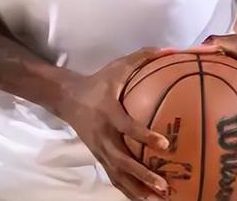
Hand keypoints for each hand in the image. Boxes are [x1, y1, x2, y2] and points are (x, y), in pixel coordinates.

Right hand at [59, 48, 172, 200]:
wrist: (67, 98)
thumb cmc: (99, 82)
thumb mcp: (117, 66)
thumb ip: (142, 58)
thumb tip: (169, 50)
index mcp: (108, 112)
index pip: (127, 127)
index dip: (144, 136)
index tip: (165, 144)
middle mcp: (103, 135)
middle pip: (122, 160)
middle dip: (142, 174)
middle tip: (164, 185)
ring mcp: (99, 149)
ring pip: (118, 175)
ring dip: (137, 190)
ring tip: (159, 200)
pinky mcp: (98, 157)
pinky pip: (114, 178)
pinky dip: (129, 191)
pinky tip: (146, 200)